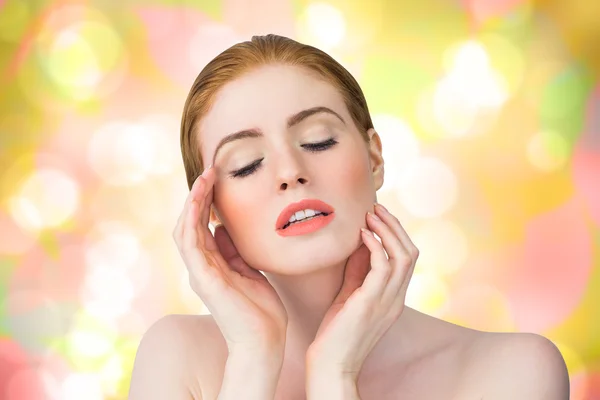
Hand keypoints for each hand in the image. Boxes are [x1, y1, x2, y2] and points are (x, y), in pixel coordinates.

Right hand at [173, 165, 287, 352]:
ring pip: (186, 229)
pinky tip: (200, 200)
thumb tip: (224, 228)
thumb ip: (235, 251)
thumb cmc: (260, 309)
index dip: (206, 201)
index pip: (202, 226)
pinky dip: (192, 220)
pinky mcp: (205, 279)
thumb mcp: (249, 270)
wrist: (264, 340)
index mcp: (212, 265)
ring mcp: (200, 273)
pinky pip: (191, 244)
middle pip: (190, 223)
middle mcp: (201, 267)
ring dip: (193, 202)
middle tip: (210, 170)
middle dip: (198, 196)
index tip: (217, 178)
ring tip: (204, 178)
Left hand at [305, 203, 418, 378]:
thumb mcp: (350, 296)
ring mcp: (387, 301)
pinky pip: (383, 266)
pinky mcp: (371, 302)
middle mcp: (396, 299)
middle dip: (395, 226)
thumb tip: (358, 245)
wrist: (330, 364)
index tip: (378, 216)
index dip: (396, 234)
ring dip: (387, 230)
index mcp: (394, 298)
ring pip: (403, 256)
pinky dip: (376, 245)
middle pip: (411, 253)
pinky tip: (362, 234)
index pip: (407, 259)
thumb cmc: (336, 333)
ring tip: (370, 215)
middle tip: (376, 208)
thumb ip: (358, 273)